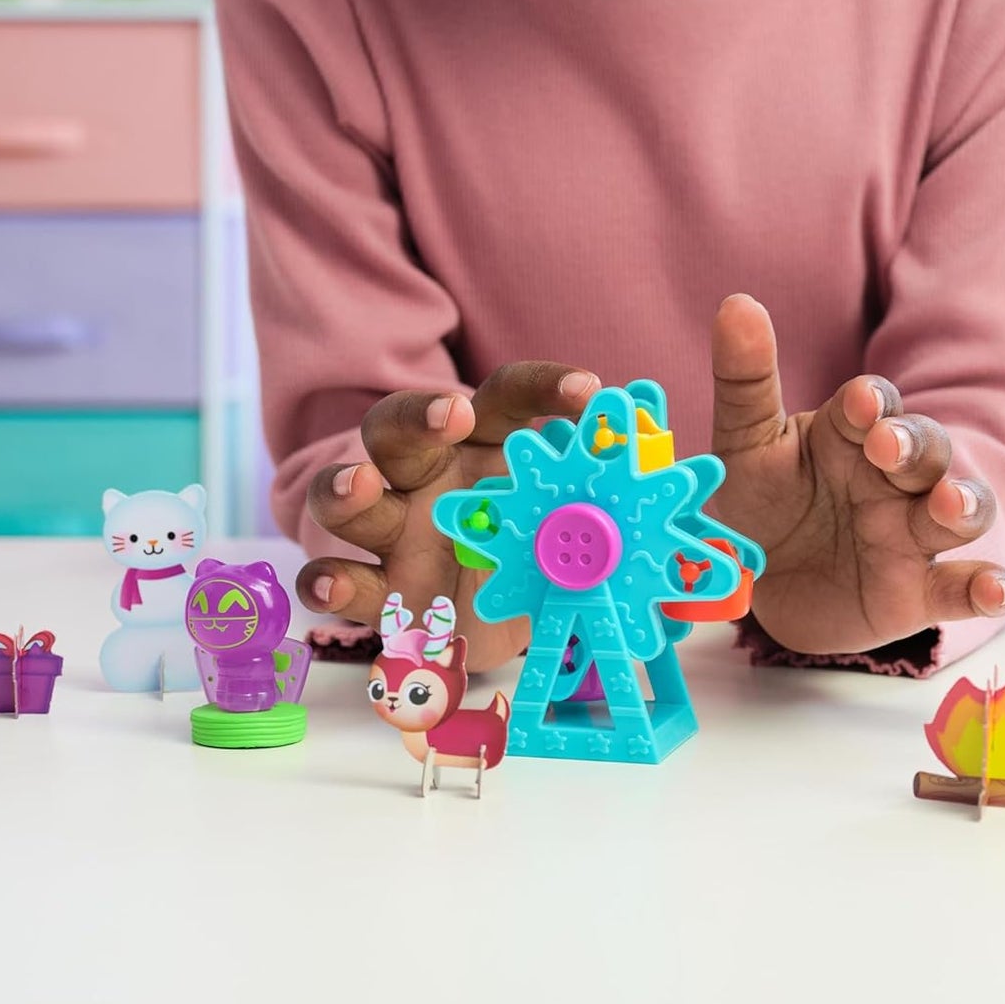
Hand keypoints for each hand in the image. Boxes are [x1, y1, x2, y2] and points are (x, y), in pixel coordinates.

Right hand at [298, 363, 599, 671]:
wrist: (493, 614)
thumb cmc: (535, 544)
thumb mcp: (578, 518)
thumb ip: (613, 494)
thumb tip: (679, 470)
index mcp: (486, 443)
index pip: (508, 396)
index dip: (546, 388)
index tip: (592, 393)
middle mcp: (429, 474)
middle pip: (401, 426)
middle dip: (423, 415)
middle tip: (457, 415)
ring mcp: (395, 530)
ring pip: (349, 494)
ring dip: (347, 486)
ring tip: (361, 486)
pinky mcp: (378, 591)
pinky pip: (337, 578)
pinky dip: (325, 581)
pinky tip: (331, 586)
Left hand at [706, 294, 1004, 655]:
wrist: (764, 587)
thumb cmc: (762, 503)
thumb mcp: (743, 446)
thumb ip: (743, 380)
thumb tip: (736, 302)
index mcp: (850, 434)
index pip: (873, 405)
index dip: (870, 403)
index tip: (858, 404)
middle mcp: (891, 479)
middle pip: (926, 449)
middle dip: (913, 445)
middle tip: (888, 447)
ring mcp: (910, 533)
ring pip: (960, 510)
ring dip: (964, 503)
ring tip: (950, 504)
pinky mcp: (919, 592)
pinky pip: (962, 587)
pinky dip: (989, 587)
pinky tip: (997, 591)